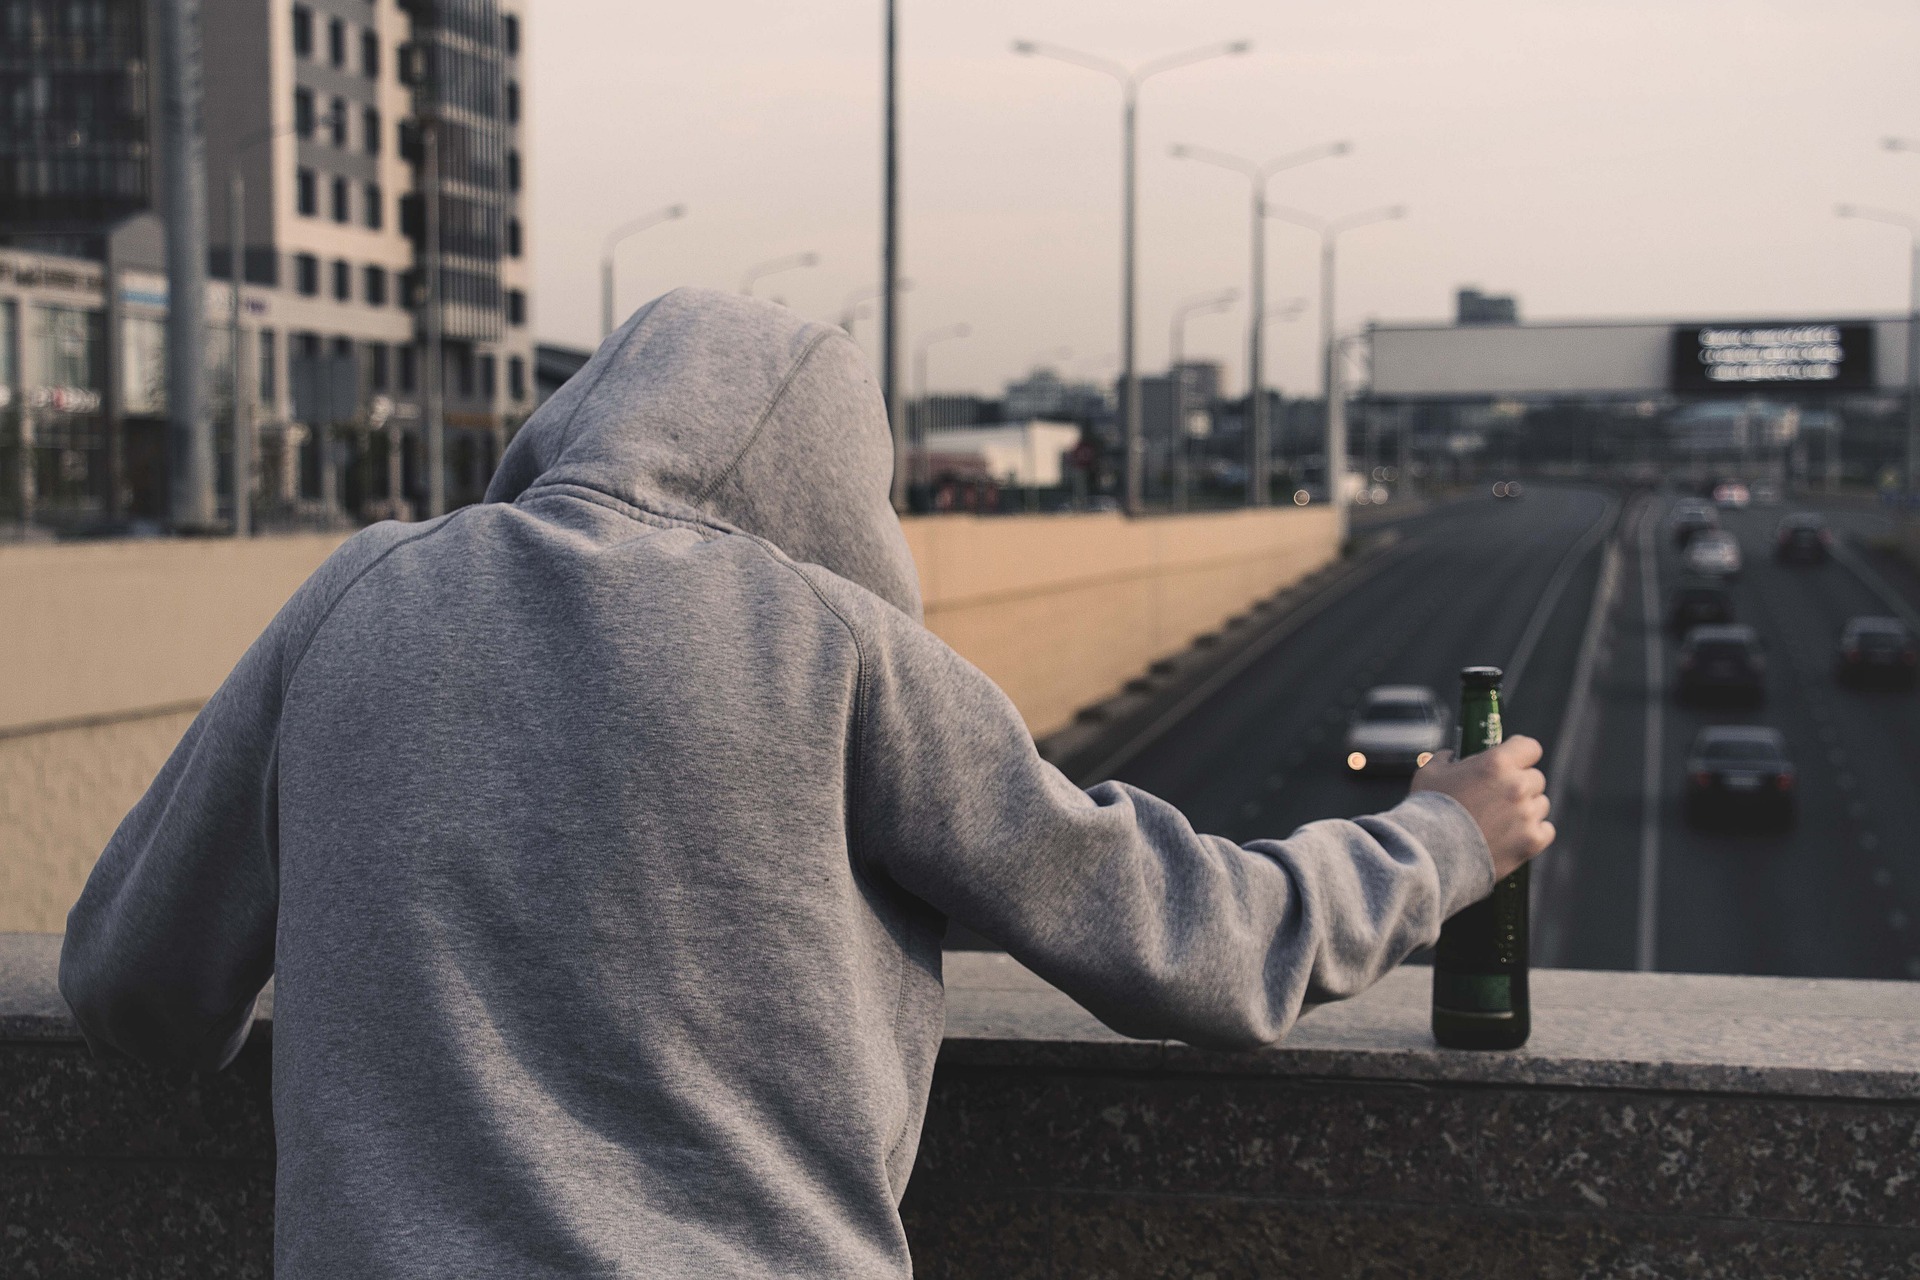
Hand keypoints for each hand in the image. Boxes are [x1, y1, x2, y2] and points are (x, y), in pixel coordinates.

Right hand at [1412, 735, 1553, 880]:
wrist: (1431, 854)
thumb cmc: (1428, 811)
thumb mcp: (1429, 773)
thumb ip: (1445, 759)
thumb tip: (1450, 756)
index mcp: (1496, 763)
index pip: (1530, 748)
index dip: (1521, 754)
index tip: (1513, 761)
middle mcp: (1517, 786)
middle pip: (1536, 779)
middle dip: (1520, 784)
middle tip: (1499, 797)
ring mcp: (1527, 815)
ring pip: (1541, 805)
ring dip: (1527, 809)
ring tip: (1502, 820)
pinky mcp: (1531, 841)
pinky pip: (1546, 830)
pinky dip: (1534, 832)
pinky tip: (1514, 835)